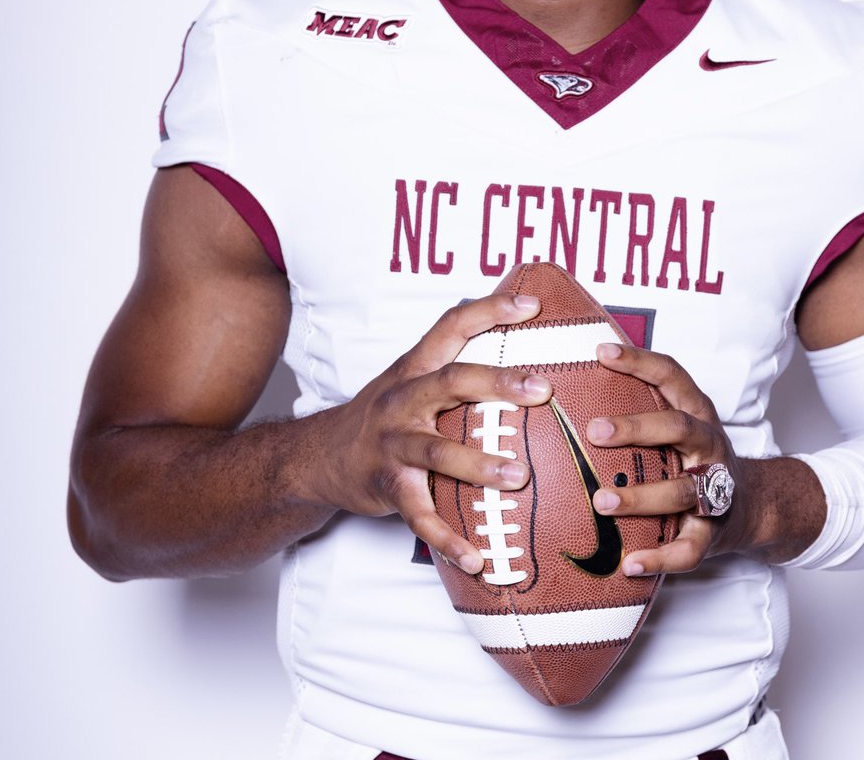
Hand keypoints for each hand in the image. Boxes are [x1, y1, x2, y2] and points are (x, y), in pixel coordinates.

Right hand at [311, 293, 552, 574]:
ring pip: (436, 452)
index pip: (452, 326)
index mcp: (416, 368)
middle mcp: (403, 400)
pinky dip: (448, 539)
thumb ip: (456, 365)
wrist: (320, 456)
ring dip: (478, 465)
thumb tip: (524, 350)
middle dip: (497, 383)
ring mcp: (393, 444)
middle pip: (451, 382)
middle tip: (543, 390)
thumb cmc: (386, 414)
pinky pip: (419, 516)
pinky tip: (478, 558)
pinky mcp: (387, 487)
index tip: (532, 305)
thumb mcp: (411, 379)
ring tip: (519, 476)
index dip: (490, 310)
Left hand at [584, 342, 761, 574]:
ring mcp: (714, 490)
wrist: (753, 506)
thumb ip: (643, 402)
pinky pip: (689, 548)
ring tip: (600, 501)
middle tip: (593, 430)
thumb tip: (581, 373)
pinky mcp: (713, 533)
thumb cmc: (696, 457)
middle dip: (637, 428)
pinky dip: (660, 558)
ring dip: (640, 497)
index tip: (602, 352)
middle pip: (679, 428)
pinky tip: (629, 563)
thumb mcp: (679, 422)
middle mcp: (709, 446)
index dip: (640, 361)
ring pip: (682, 491)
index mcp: (697, 413)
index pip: (672, 376)